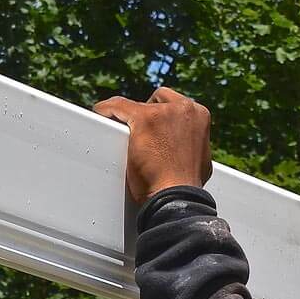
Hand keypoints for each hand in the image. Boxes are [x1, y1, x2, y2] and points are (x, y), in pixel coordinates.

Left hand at [94, 87, 213, 203]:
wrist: (177, 197)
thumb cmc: (184, 186)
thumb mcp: (198, 159)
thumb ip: (188, 144)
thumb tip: (182, 146)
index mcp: (199, 115)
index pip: (173, 105)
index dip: (159, 115)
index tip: (149, 127)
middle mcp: (185, 108)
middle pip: (155, 101)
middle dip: (145, 114)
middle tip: (136, 133)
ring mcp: (164, 112)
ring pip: (136, 106)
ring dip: (127, 119)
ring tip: (119, 135)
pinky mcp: (144, 119)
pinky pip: (118, 107)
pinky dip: (106, 111)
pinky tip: (100, 115)